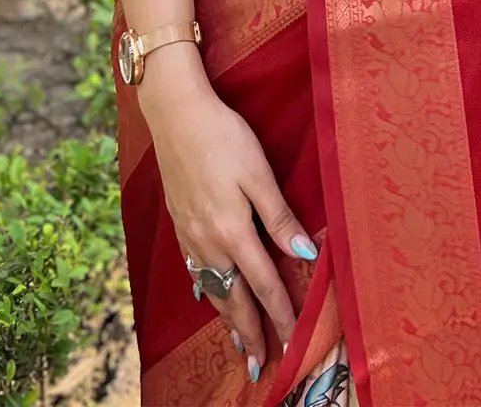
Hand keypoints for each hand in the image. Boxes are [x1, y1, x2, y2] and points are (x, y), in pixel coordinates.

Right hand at [140, 68, 316, 381]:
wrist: (176, 114)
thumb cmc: (224, 137)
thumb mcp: (259, 173)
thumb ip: (279, 217)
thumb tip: (304, 254)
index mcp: (233, 231)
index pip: (264, 285)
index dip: (280, 316)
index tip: (292, 343)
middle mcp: (208, 241)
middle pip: (234, 298)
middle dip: (249, 333)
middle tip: (259, 365)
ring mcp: (190, 234)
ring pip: (212, 289)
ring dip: (227, 319)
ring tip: (238, 343)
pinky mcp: (179, 223)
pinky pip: (194, 271)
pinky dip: (206, 292)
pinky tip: (208, 297)